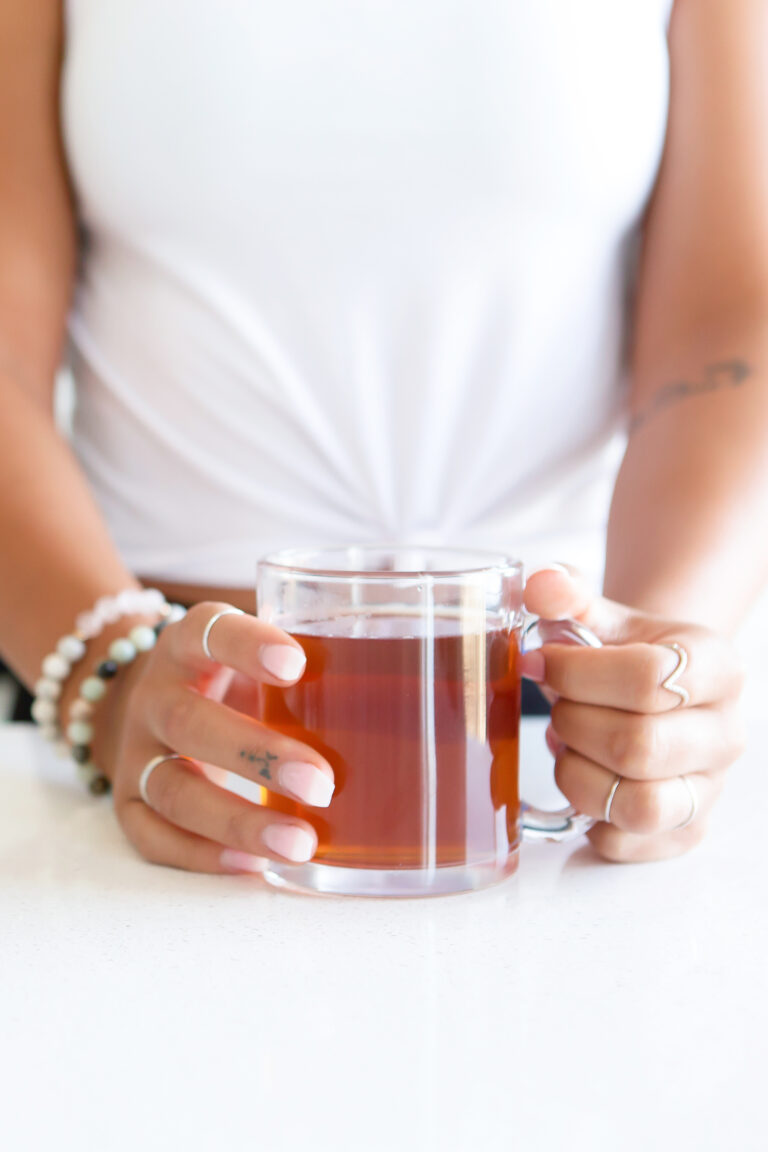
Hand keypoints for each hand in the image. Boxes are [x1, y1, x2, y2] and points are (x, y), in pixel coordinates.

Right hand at [98, 603, 333, 872]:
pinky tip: (254, 865)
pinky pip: (154, 837)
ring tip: (300, 842)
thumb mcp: (263, 657)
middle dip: (256, 755)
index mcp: (189, 644)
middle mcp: (155, 695)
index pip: (209, 632)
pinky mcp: (128, 804)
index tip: (298, 664)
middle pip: (188, 721)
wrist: (155, 705)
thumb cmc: (236, 680)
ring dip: (236, 821)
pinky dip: (202, 855)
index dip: (247, 646)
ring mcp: (136, 753)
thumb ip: (320, 666)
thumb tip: (426, 692)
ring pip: (172, 789)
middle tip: (323, 783)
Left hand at [521, 567, 746, 861]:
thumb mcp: (599, 614)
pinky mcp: (685, 831)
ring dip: (578, 775)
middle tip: (558, 708)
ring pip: (637, 805)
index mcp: (716, 666)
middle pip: (639, 746)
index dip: (575, 673)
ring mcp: (710, 787)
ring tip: (569, 746)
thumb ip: (565, 594)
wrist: (651, 686)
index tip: (539, 661)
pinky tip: (585, 775)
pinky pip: (626, 843)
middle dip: (575, 724)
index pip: (647, 677)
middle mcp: (726, 732)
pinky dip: (587, 814)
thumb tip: (540, 587)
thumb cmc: (622, 652)